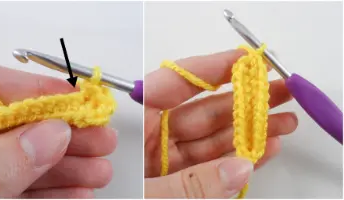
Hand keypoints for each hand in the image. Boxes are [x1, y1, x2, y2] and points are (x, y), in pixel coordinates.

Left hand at [0, 63, 114, 197]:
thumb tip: (47, 133)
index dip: (20, 88)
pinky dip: (40, 193)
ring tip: (99, 170)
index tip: (67, 96)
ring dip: (55, 165)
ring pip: (5, 161)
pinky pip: (3, 193)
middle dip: (49, 131)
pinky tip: (77, 193)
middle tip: (96, 136)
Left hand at [143, 49, 297, 197]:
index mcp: (131, 126)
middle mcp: (145, 138)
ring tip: (285, 121)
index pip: (170, 84)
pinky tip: (264, 147)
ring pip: (208, 140)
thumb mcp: (146, 194)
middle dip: (243, 100)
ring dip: (247, 130)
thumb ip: (189, 183)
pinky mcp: (169, 181)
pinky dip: (234, 158)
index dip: (210, 69)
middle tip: (282, 90)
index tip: (247, 60)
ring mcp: (157, 161)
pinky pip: (204, 166)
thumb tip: (239, 168)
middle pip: (198, 111)